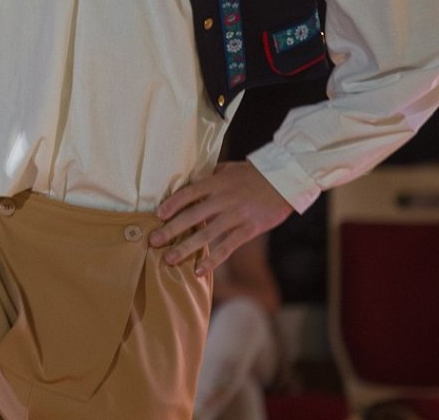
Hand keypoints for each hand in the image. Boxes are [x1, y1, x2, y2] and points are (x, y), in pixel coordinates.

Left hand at [150, 161, 292, 275]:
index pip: (188, 193)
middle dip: (171, 229)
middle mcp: (224, 199)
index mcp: (217, 182)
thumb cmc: (253, 174)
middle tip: (153, 241)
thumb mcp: (228, 169)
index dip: (172, 204)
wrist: (285, 181)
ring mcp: (237, 215)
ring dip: (186, 248)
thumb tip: (187, 183)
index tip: (157, 215)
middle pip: (193, 215)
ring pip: (207, 234)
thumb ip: (209, 176)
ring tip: (169, 259)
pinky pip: (228, 247)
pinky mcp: (250, 229)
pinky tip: (198, 270)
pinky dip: (212, 260)